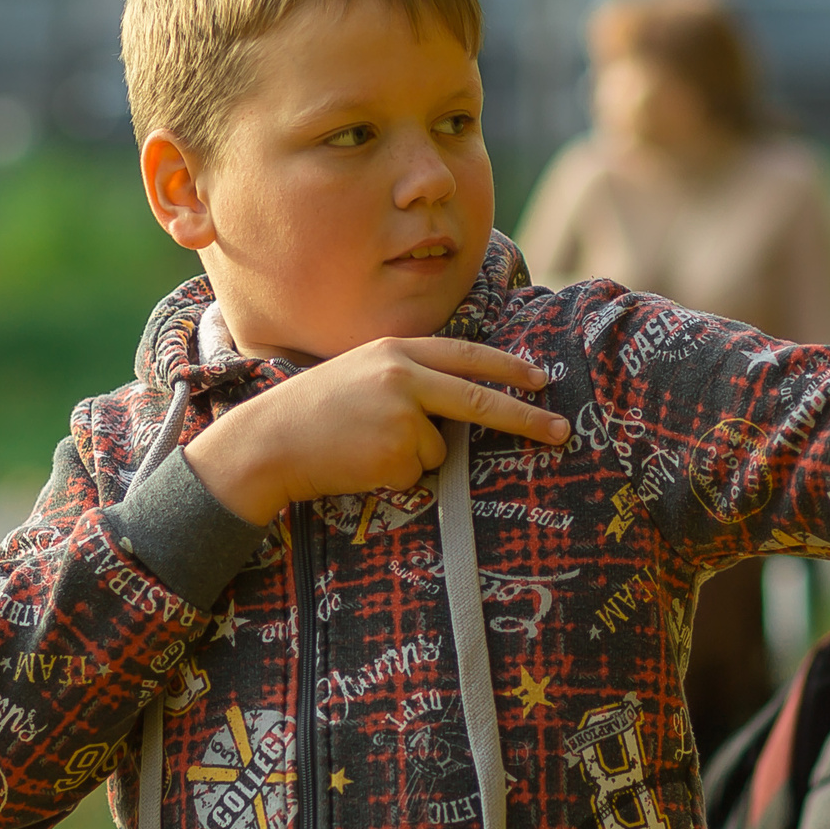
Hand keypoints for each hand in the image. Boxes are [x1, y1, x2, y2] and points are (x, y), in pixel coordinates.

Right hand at [185, 338, 569, 524]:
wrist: (268, 442)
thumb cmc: (315, 413)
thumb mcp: (362, 374)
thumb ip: (409, 378)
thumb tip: (464, 404)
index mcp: (395, 351)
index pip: (466, 355)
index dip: (507, 367)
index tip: (541, 378)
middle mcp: (403, 376)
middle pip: (480, 400)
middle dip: (525, 417)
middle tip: (561, 430)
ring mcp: (401, 415)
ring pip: (439, 450)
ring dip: (413, 459)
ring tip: (365, 448)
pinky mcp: (395, 452)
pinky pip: (417, 475)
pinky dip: (396, 478)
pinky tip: (361, 465)